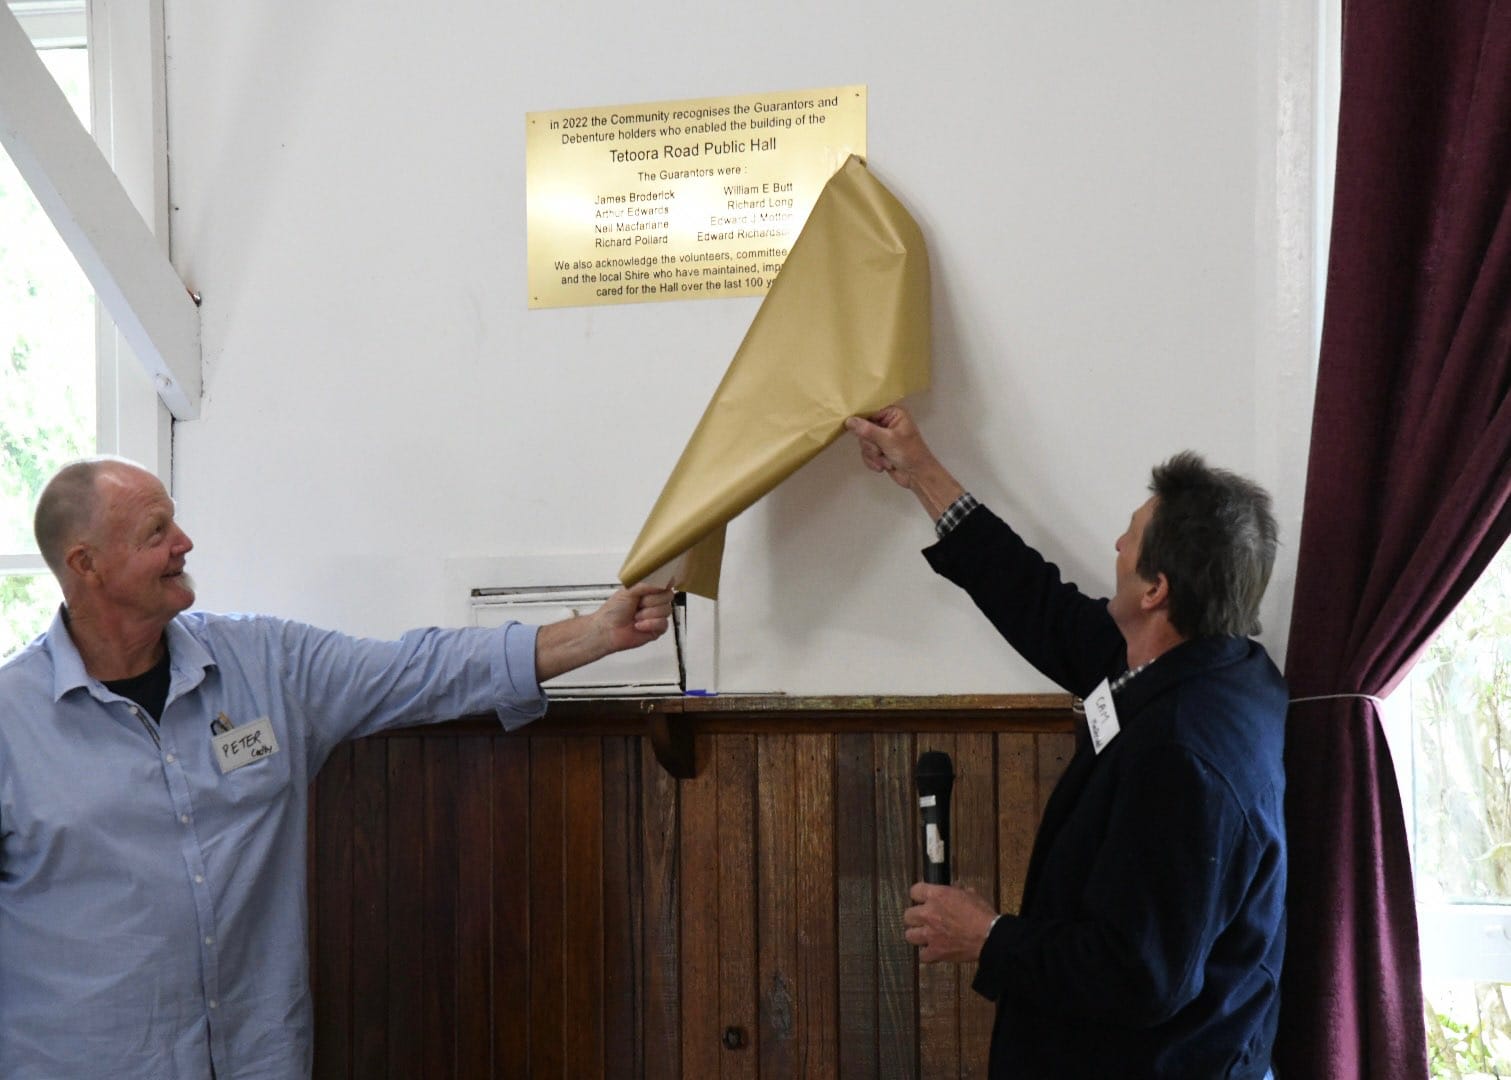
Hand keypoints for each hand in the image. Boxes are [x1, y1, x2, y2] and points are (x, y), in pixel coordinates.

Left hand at [595, 583, 674, 653]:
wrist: (608, 630)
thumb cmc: (613, 610)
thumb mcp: (629, 590)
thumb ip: (647, 583)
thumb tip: (663, 581)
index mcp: (647, 589)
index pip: (665, 583)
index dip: (663, 585)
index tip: (656, 587)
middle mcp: (653, 601)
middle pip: (668, 596)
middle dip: (651, 601)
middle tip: (638, 604)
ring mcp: (656, 615)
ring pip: (666, 610)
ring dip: (647, 614)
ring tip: (636, 616)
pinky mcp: (657, 629)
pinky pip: (663, 624)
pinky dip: (649, 624)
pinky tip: (639, 625)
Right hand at [844, 404, 964, 519]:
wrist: (917, 476)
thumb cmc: (909, 453)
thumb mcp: (888, 440)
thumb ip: (867, 430)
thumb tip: (849, 420)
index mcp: (893, 413)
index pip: (870, 411)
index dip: (862, 421)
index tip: (858, 430)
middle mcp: (887, 423)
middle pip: (863, 429)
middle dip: (871, 445)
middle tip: (880, 451)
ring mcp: (882, 437)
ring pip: (864, 443)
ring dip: (873, 455)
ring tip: (885, 460)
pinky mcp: (879, 450)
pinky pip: (866, 453)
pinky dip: (873, 461)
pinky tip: (883, 466)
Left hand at [902, 882, 998, 963]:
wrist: (989, 936)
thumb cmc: (982, 914)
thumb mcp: (971, 894)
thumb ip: (958, 891)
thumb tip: (956, 889)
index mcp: (937, 896)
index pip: (914, 891)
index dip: (918, 895)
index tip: (923, 899)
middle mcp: (928, 913)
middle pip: (907, 915)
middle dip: (915, 917)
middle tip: (925, 920)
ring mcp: (929, 934)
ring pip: (909, 935)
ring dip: (917, 935)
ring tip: (926, 936)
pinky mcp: (935, 952)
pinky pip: (922, 955)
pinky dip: (927, 954)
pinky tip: (934, 951)